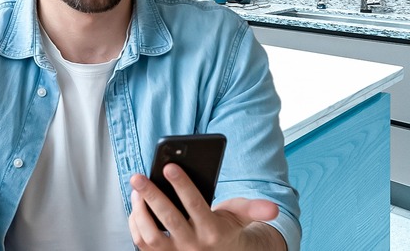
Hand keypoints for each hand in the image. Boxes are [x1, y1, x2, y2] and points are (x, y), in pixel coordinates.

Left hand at [128, 164, 283, 249]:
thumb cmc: (228, 229)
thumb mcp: (242, 217)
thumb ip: (255, 209)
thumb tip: (273, 209)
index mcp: (213, 232)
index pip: (195, 205)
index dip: (182, 185)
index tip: (169, 166)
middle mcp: (193, 246)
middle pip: (169, 219)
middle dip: (152, 195)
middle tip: (138, 176)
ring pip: (151, 236)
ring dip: (140, 210)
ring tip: (137, 189)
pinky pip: (143, 244)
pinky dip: (136, 224)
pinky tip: (136, 205)